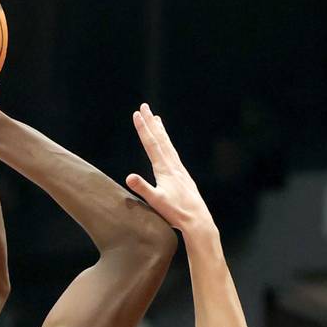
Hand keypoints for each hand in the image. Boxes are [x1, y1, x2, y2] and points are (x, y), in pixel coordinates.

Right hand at [126, 103, 214, 233]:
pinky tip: (167, 146)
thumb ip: (143, 188)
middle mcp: (173, 165)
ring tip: (157, 118)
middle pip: (160, 139)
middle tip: (144, 106)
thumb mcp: (156, 201)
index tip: (137, 114)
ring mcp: (179, 170)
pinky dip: (168, 144)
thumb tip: (128, 177)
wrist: (198, 220)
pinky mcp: (183, 176)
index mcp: (164, 169)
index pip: (151, 144)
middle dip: (150, 122)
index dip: (143, 128)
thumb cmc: (176, 212)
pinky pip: (173, 154)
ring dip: (160, 131)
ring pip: (168, 145)